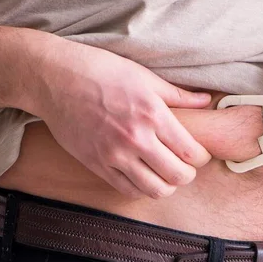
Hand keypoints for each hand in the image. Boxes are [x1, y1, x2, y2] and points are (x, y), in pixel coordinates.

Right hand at [21, 38, 212, 198]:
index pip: (192, 153)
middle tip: (186, 166)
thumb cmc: (101, 71)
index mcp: (153, 115)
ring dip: (167, 186)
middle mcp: (136, 138)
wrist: (54, 79)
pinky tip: (144, 176)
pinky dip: (142, 188)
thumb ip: (179, 95)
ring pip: (155, 190)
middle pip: (178, 176)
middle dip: (189, 174)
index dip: (202, 157)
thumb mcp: (144, 77)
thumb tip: (208, 100)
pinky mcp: (97, 164)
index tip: (199, 153)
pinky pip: (128, 190)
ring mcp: (115, 155)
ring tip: (165, 174)